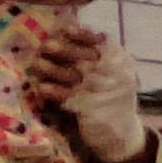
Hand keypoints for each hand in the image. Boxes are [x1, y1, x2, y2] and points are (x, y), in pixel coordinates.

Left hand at [25, 22, 145, 162]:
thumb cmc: (112, 97)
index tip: (64, 29)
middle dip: (66, 49)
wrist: (122, 133)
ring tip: (37, 63)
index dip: (83, 35)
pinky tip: (41, 87)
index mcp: (124, 63)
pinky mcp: (92, 110)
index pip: (104, 43)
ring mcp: (105, 93)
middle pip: (89, 58)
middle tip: (46, 44)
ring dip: (54, 69)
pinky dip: (54, 91)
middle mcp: (118, 76)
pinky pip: (69, 97)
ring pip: (77, 77)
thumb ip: (100, 55)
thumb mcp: (116, 73)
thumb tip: (70, 29)